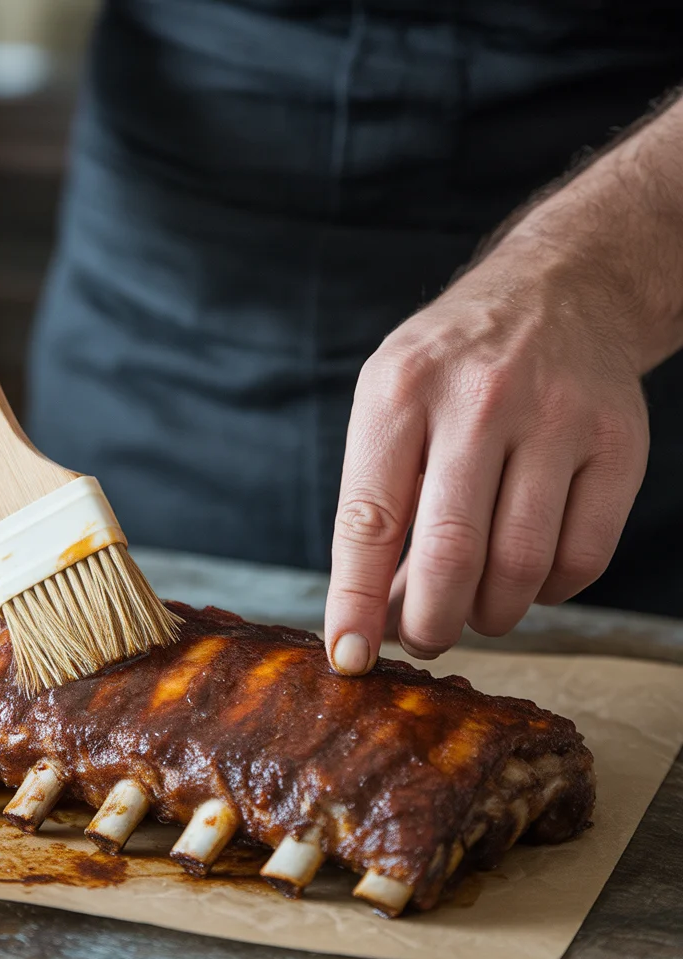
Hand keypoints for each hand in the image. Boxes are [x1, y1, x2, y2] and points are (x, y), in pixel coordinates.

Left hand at [325, 234, 649, 671]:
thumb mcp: (391, 407)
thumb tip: (377, 614)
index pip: (370, 521)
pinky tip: (529, 575)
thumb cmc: (452, 369)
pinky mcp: (619, 444)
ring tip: (474, 607)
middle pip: (452, 554)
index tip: (349, 657)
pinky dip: (549, 592)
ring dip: (491, 614)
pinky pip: (583, 559)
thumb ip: (381, 502)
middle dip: (431, 624)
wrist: (561, 290)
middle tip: (424, 638)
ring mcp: (558, 420)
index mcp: (400, 393)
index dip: (357, 602)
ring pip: (522, 567)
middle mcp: (480, 401)